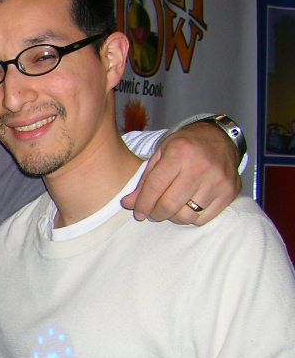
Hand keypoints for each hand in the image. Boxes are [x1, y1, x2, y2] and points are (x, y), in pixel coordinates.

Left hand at [121, 121, 240, 223]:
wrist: (220, 139)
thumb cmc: (185, 147)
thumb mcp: (161, 154)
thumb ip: (145, 180)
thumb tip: (128, 204)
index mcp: (180, 152)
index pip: (155, 186)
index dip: (143, 204)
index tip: (138, 212)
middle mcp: (201, 166)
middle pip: (170, 204)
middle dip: (156, 213)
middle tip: (152, 212)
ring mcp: (218, 180)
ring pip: (187, 215)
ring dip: (174, 216)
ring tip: (170, 208)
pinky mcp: (230, 192)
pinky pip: (203, 218)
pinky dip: (191, 217)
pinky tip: (188, 207)